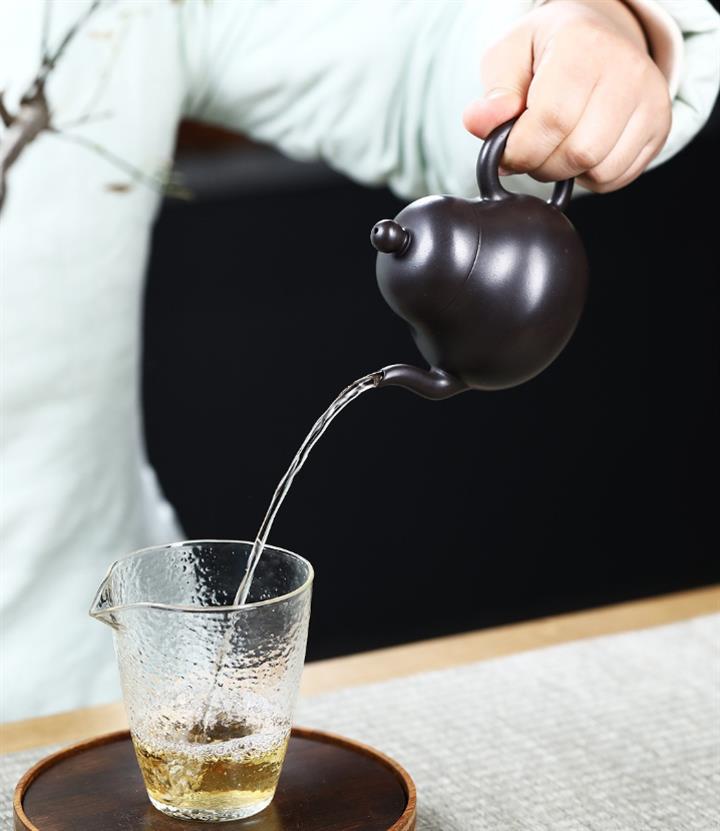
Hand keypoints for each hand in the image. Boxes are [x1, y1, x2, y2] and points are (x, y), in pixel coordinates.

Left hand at [463, 0, 671, 192]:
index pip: (552, 119)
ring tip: (554, 148)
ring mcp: (650, 98)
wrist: (596, 39)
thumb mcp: (509, 58)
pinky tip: (579, 151)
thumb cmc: (547, 51)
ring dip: (565, 173)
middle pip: (577, 151)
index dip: (521, 149)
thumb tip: (479, 122)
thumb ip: (493, 93)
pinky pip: (617, 176)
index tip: (507, 150)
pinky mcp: (659, 125)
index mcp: (583, 45)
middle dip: (541, 164)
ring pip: (599, 168)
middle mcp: (626, 69)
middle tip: (530, 149)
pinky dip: (589, 177)